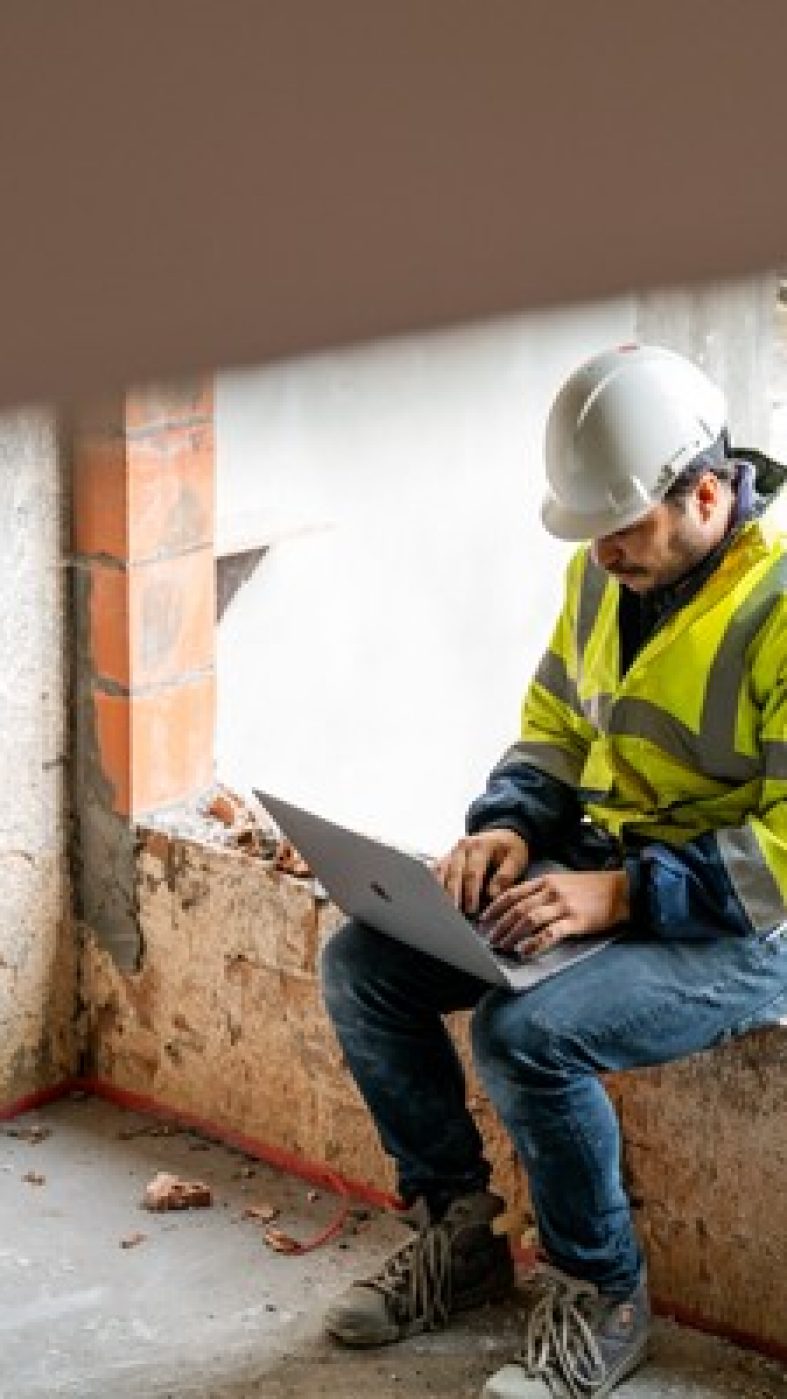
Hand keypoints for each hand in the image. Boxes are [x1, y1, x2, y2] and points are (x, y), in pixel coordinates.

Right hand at [433, 830, 528, 915]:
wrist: (503, 834)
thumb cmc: (511, 849)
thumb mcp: (516, 859)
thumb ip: (505, 876)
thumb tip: (492, 894)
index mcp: (482, 844)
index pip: (473, 871)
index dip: (471, 891)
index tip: (472, 908)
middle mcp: (464, 845)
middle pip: (454, 872)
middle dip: (454, 894)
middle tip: (456, 913)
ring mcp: (453, 850)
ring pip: (442, 871)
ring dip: (442, 890)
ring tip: (444, 909)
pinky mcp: (447, 855)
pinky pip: (437, 869)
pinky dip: (434, 883)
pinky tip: (434, 897)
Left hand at [480, 869, 629, 957]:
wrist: (622, 891)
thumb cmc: (592, 889)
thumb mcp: (564, 882)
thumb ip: (543, 892)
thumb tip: (520, 907)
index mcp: (547, 880)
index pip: (513, 892)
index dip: (495, 907)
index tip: (484, 919)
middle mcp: (552, 891)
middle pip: (517, 907)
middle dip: (500, 925)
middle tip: (490, 939)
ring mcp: (564, 905)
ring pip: (529, 919)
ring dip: (512, 935)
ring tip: (502, 947)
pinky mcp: (576, 920)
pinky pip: (550, 933)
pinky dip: (535, 943)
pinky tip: (525, 951)